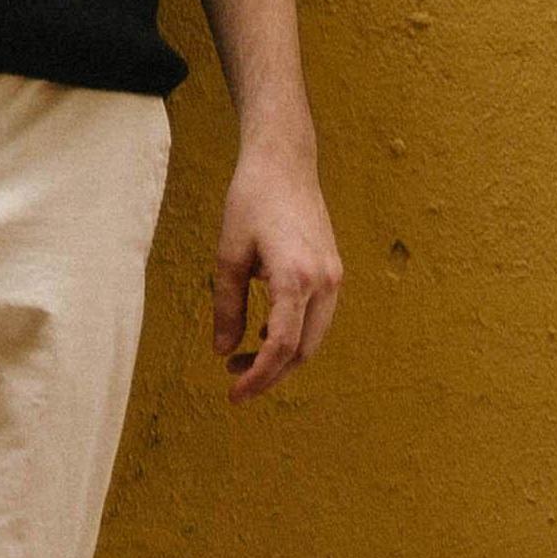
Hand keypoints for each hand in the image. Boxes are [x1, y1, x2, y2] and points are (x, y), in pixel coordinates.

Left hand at [212, 136, 340, 400]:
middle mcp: (324, 282)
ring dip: (282, 356)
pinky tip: (264, 333)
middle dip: (270, 374)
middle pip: (302, 351)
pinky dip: (294, 335)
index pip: (281, 346)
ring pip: (314, 338)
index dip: (258, 376)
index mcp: (296, 278)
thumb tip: (222, 351)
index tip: (234, 394)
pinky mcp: (333, 271)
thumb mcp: (227, 254)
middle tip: (233, 383)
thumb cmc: (250, 201)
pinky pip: (317, 318)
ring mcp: (334, 277)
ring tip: (242, 358)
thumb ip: (226, 306)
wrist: (285, 162)